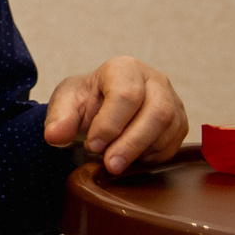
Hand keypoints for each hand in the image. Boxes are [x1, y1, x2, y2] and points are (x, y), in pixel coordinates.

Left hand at [44, 56, 187, 173]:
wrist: (101, 106)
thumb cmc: (85, 100)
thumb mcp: (65, 103)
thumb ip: (58, 118)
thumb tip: (55, 136)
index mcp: (125, 68)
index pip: (126, 96)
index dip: (110, 124)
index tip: (92, 146)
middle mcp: (155, 81)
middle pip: (157, 113)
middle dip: (132, 143)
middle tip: (110, 165)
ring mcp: (173, 101)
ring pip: (169, 130)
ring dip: (141, 152)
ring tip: (115, 162)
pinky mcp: (179, 123)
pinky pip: (173, 144)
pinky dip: (151, 157)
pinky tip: (129, 158)